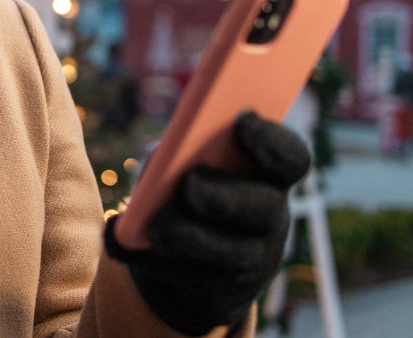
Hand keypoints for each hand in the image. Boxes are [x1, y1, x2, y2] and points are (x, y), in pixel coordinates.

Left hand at [106, 110, 311, 335]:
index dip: (272, 140)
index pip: (291, 158)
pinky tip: (121, 243)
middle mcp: (271, 218)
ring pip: (233, 253)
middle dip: (225, 194)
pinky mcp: (222, 293)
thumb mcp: (177, 166)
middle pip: (265, 208)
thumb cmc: (179, 189)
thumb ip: (175, 158)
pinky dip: (150, 259)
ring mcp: (252, 260)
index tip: (241, 119)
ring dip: (191, 236)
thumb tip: (161, 165)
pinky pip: (191, 279)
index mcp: (268, 177)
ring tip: (157, 227)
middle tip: (190, 182)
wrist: (177, 256)